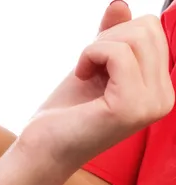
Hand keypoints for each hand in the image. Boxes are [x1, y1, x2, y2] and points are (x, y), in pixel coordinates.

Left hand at [22, 2, 173, 166]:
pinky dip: (91, 54)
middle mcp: (163, 99)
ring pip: (136, 37)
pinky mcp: (131, 107)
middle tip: (86, 67)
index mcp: (159, 89)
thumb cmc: (64, 114)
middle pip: (147, 29)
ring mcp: (151, 105)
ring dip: (96, 47)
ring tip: (84, 73)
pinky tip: (81, 75)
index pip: (153, 31)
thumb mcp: (92, 66)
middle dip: (107, 38)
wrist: (42, 149)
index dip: (116, 35)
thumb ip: (111, 36)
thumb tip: (120, 4)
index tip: (93, 61)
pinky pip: (118, 53)